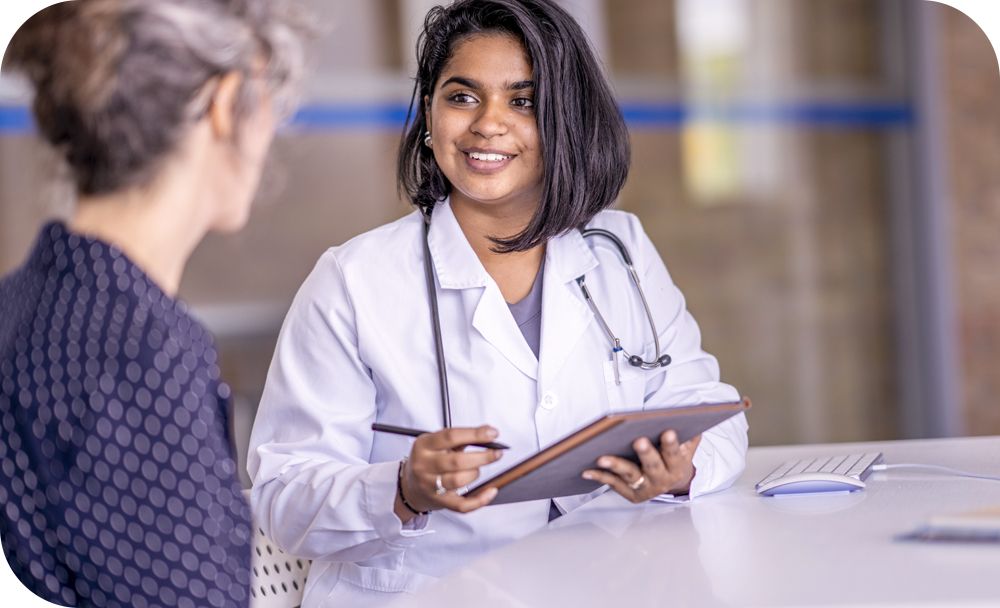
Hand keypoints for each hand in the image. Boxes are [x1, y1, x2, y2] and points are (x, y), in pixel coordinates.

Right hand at [396, 425, 502, 520]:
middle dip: (483, 457)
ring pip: (459, 481)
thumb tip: (487, 434)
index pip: (451, 436)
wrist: (409, 486)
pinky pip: (462, 505)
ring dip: (475, 473)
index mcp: (424, 445)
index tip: (492, 433)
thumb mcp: (435, 443)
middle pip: (457, 461)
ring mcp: (430, 485)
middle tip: (496, 453)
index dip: (475, 434)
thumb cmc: (427, 460)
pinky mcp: (439, 502)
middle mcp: (425, 465)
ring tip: (477, 469)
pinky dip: (480, 500)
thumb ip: (459, 438)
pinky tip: (490, 491)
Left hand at [581, 430, 700, 502]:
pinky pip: (613, 483)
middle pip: (652, 466)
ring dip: (616, 466)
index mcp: (677, 466)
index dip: (671, 444)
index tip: (668, 431)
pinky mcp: (631, 494)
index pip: (675, 454)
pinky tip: (587, 470)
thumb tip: (696, 417)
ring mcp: (646, 488)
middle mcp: (662, 480)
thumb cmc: (674, 458)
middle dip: (646, 453)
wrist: (671, 483)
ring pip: (630, 475)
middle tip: (639, 440)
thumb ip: (690, 435)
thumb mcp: (686, 448)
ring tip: (602, 457)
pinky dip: (600, 476)